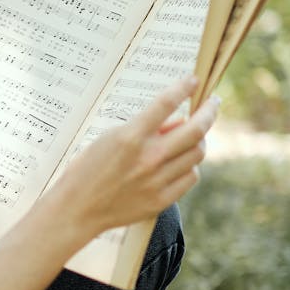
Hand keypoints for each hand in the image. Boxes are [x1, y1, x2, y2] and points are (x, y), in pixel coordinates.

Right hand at [57, 76, 219, 238]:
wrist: (77, 209)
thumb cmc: (89, 169)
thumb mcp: (110, 138)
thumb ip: (145, 129)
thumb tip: (179, 122)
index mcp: (130, 137)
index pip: (166, 103)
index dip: (184, 87)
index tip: (194, 80)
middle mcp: (148, 158)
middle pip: (196, 129)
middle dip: (209, 111)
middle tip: (212, 104)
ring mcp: (156, 180)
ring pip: (197, 153)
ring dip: (199, 140)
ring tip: (193, 136)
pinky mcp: (161, 200)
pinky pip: (190, 177)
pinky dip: (190, 166)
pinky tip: (181, 163)